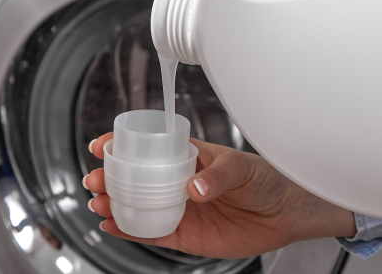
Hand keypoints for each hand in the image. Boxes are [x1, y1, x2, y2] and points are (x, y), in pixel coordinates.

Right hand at [86, 134, 355, 258]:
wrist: (285, 212)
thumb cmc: (266, 179)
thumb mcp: (241, 167)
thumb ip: (217, 176)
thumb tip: (194, 189)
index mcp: (188, 157)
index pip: (147, 149)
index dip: (121, 146)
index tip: (103, 146)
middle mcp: (178, 183)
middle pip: (134, 180)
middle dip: (109, 179)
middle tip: (96, 180)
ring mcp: (180, 209)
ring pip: (137, 207)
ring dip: (114, 205)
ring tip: (98, 204)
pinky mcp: (186, 235)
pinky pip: (151, 233)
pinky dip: (130, 231)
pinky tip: (112, 226)